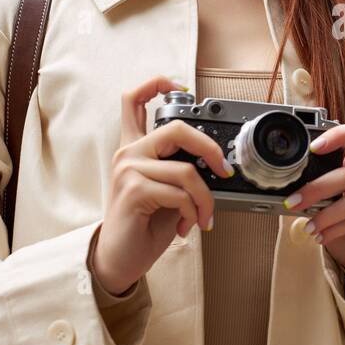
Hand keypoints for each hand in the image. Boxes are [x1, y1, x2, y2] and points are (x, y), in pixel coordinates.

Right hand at [90, 76, 233, 294]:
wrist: (121, 260)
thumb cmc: (144, 226)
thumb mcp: (167, 191)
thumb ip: (180, 168)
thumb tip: (215, 163)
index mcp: (134, 148)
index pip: (134, 100)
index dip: (157, 84)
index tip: (180, 87)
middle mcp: (128, 153)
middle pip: (176, 128)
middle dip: (210, 149)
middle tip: (223, 172)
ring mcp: (128, 169)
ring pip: (187, 171)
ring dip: (205, 200)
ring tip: (202, 218)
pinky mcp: (133, 190)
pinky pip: (180, 194)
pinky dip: (192, 213)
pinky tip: (185, 226)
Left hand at [285, 124, 344, 292]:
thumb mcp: (330, 207)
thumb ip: (316, 196)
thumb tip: (286, 193)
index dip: (337, 135)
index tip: (312, 148)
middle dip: (316, 188)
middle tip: (293, 202)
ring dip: (326, 214)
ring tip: (308, 227)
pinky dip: (335, 229)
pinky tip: (321, 237)